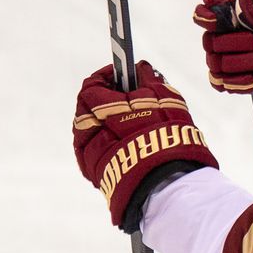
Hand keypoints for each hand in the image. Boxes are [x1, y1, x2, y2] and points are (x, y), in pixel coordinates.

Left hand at [72, 62, 217, 230]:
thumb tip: (141, 68)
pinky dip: (104, 144)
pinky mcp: (96, 173)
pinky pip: (93, 153)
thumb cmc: (167, 137)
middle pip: (86, 109)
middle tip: (123, 99)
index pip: (92, 85)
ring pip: (88, 132)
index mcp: (103, 109)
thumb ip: (149, 79)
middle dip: (102, 101)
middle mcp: (90, 130)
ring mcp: (90, 154)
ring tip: (125, 125)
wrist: (166, 184)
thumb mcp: (165, 99)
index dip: (105, 77)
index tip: (119, 75)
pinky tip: (121, 144)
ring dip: (103, 124)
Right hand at [193, 0, 252, 118]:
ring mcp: (238, 56)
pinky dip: (239, 82)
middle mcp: (236, 33)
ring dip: (240, 64)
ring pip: (215, 64)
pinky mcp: (242, 78)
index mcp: (245, 12)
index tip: (211, 20)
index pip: (213, 10)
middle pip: (210, 41)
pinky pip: (221, 83)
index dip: (208, 15)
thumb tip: (240, 2)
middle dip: (233, 44)